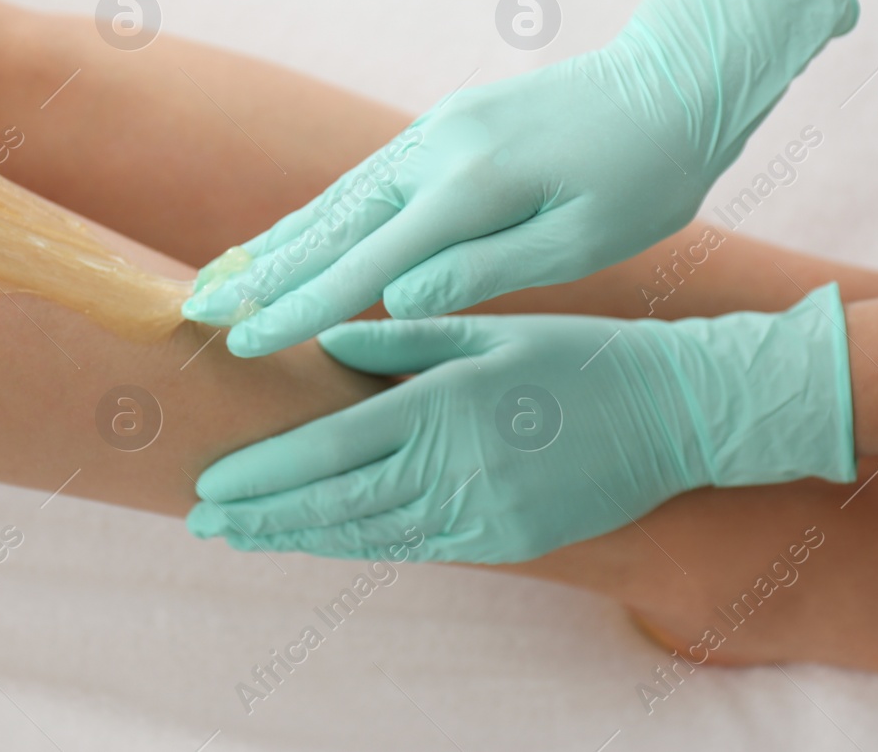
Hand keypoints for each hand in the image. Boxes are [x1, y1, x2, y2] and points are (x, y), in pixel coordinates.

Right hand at [181, 0, 856, 356]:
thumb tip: (399, 298)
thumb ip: (489, 267)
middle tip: (197, 312)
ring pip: (341, 197)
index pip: (369, 262)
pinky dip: (322, 215)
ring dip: (281, 241)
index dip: (301, 308)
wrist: (677, 78)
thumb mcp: (587, 235)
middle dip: (263, 273)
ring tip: (225, 278)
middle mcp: (438, 150)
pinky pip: (367, 180)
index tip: (243, 343)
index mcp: (475, 185)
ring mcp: (436, 131)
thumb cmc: (649, 172)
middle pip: (332, 222)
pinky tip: (298, 238)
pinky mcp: (445, 126)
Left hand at [187, 286, 854, 563]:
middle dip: (262, 516)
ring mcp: (483, 512)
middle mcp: (456, 466)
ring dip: (300, 539)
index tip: (211, 483)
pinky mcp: (508, 540)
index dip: (264, 474)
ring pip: (370, 535)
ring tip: (245, 536)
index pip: (330, 450)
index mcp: (444, 404)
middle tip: (203, 522)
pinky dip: (361, 547)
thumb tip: (326, 342)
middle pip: (336, 504)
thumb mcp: (488, 328)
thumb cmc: (578, 356)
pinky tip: (323, 543)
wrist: (674, 413)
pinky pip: (418, 549)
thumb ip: (402, 338)